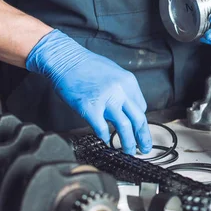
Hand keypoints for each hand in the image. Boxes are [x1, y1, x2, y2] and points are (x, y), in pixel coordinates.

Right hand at [25, 30, 151, 154]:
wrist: (65, 58)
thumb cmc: (86, 65)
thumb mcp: (113, 72)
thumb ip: (122, 89)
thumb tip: (126, 107)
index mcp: (128, 82)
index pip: (141, 107)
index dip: (140, 121)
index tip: (138, 129)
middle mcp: (121, 91)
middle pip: (138, 119)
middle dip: (143, 137)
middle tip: (145, 148)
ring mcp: (106, 99)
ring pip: (124, 127)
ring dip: (128, 143)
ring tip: (128, 151)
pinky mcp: (90, 107)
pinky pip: (102, 128)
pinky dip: (105, 137)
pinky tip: (105, 141)